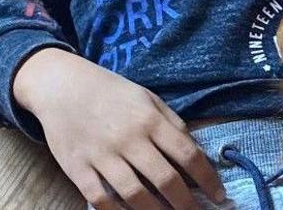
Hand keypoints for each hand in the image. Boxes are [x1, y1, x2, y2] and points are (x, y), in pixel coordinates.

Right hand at [13, 48, 226, 209]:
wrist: (63, 85)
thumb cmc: (112, 92)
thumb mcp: (148, 98)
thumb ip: (172, 123)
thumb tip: (195, 153)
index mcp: (150, 119)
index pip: (187, 154)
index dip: (207, 179)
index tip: (219, 196)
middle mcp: (128, 138)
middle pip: (165, 180)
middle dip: (186, 203)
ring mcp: (101, 155)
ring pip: (135, 194)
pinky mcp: (77, 168)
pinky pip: (100, 199)